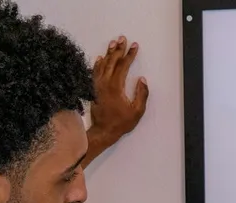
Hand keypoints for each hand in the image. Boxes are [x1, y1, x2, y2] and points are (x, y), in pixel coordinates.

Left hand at [88, 37, 149, 151]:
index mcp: (116, 86)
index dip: (130, 54)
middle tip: (122, 38)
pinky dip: (97, 64)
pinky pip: (94, 72)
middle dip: (118, 49)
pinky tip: (99, 58)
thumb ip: (141, 94)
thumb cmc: (121, 123)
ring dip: (108, 53)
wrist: (103, 131)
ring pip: (102, 64)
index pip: (124, 65)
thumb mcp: (137, 111)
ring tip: (113, 43)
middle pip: (112, 61)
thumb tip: (142, 79)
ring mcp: (97, 85)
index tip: (134, 46)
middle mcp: (105, 83)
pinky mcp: (93, 89)